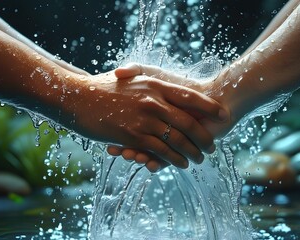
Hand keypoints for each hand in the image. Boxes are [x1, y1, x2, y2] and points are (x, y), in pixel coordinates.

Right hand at [106, 63, 231, 170]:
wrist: (75, 96)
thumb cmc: (101, 86)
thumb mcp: (127, 76)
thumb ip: (148, 78)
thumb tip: (160, 86)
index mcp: (154, 85)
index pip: (190, 97)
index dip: (209, 106)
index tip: (223, 115)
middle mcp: (153, 101)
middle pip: (188, 122)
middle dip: (204, 137)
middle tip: (211, 148)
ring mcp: (144, 119)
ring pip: (177, 140)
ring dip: (192, 152)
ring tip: (200, 159)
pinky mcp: (133, 136)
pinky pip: (161, 150)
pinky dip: (174, 159)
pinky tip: (182, 163)